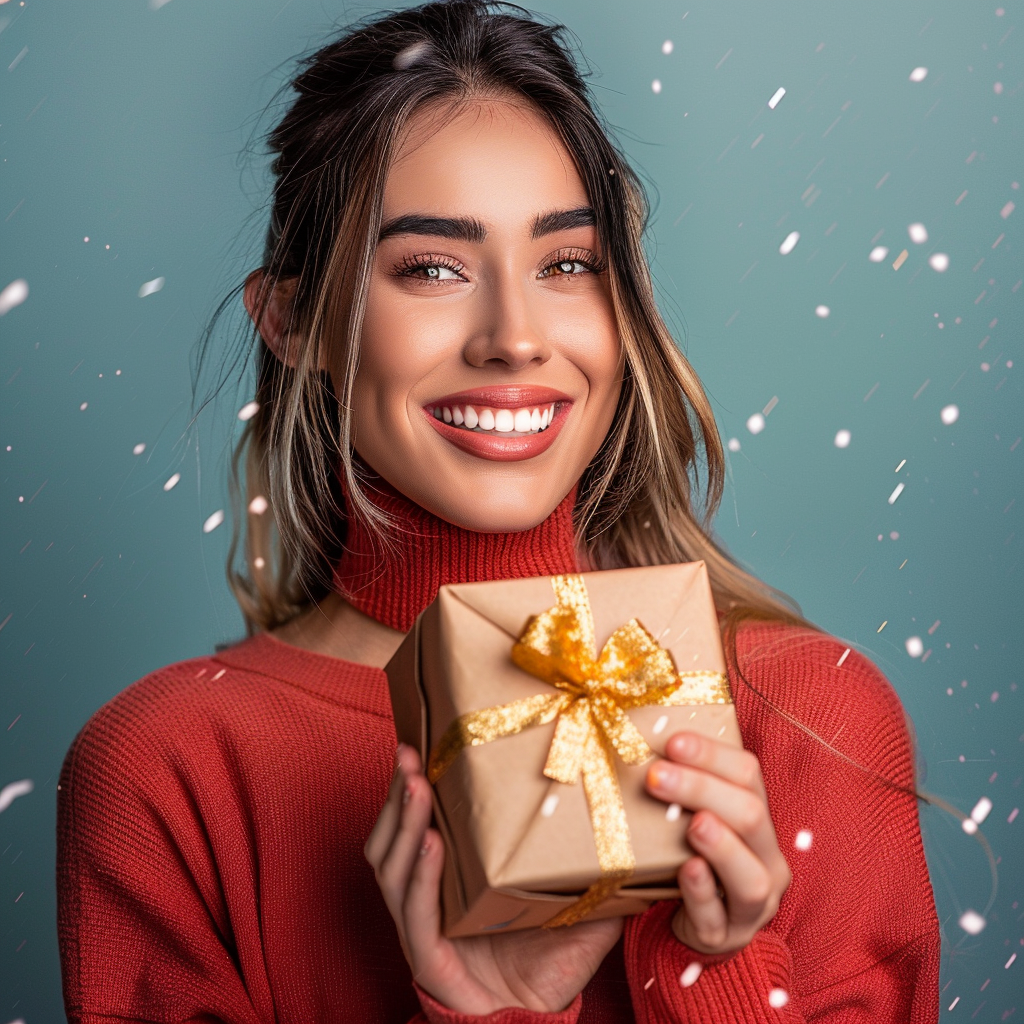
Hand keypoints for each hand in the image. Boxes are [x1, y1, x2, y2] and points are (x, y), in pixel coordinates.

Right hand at [365, 744, 622, 1014]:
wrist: (536, 1021)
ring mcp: (421, 924)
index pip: (420, 821)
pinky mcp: (427, 954)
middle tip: (407, 751)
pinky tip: (431, 843)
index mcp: (451, 873)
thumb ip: (595, 863)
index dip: (412, 783)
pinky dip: (421, 875)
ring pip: (394, 866)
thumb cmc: (549, 960)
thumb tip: (634, 820)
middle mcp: (427, 894)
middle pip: (394, 836)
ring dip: (402, 823)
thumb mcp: (577, 900)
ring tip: (415, 785)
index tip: (420, 740)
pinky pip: (417, 909)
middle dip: (398, 793)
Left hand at [645, 731, 791, 955]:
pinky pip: (718, 917)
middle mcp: (766, 859)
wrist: (689, 923)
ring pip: (751, 875)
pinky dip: (702, 892)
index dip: (712, 754)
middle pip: (750, 815)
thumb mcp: (692, 816)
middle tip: (657, 776)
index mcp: (758, 820)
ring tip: (692, 823)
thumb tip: (642, 731)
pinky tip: (687, 869)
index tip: (672, 742)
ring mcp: (752, 904)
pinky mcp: (726, 937)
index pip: (748, 775)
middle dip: (702, 790)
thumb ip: (682, 782)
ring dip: (720, 844)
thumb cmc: (687, 856)